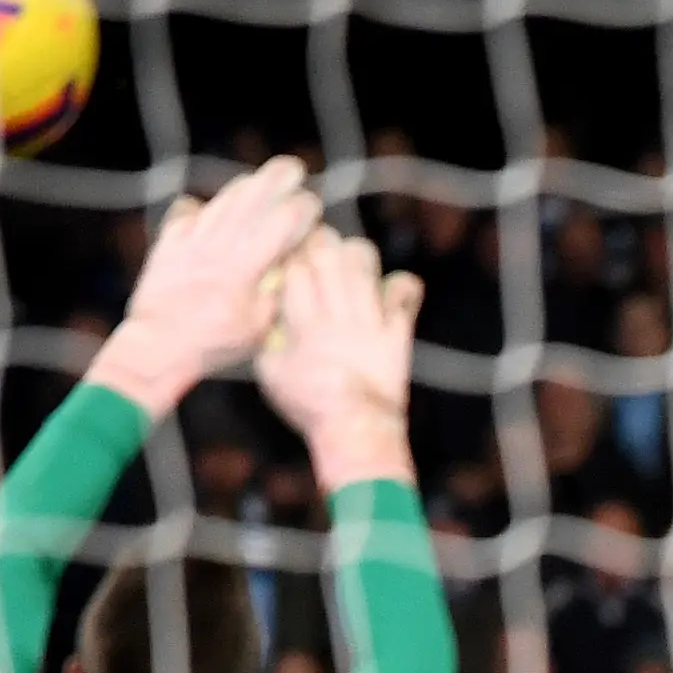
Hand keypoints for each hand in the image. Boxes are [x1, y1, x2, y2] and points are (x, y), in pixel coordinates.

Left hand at [88, 156, 326, 417]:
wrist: (157, 347)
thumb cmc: (212, 345)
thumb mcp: (257, 330)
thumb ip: (274, 295)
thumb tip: (290, 268)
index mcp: (244, 268)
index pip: (278, 225)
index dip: (299, 209)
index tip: (313, 203)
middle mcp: (217, 248)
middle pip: (249, 203)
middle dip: (274, 180)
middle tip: (293, 166)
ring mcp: (189, 243)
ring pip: (219, 204)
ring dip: (241, 188)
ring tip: (257, 180)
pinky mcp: (167, 247)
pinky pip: (183, 217)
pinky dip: (196, 209)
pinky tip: (201, 206)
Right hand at [254, 225, 424, 484]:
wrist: (356, 431)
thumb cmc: (309, 406)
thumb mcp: (271, 372)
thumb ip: (267, 334)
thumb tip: (268, 303)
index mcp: (303, 324)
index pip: (295, 266)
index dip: (292, 252)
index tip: (292, 255)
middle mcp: (337, 315)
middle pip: (327, 253)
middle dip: (320, 242)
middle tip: (318, 250)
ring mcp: (369, 321)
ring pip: (363, 261)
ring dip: (356, 255)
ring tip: (350, 266)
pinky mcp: (397, 331)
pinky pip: (405, 291)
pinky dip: (403, 285)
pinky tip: (391, 292)